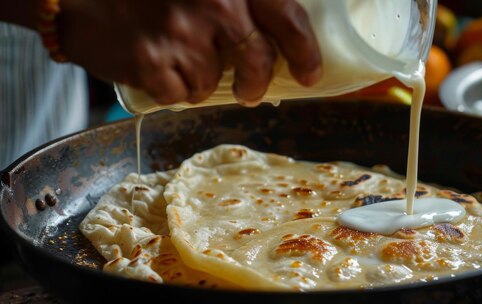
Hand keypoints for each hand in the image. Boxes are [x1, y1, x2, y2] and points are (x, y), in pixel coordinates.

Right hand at [58, 0, 321, 105]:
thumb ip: (237, 4)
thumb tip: (275, 40)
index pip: (287, 17)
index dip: (305, 51)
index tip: (310, 74)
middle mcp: (214, 2)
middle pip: (258, 60)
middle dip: (256, 83)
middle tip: (249, 91)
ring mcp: (181, 34)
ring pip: (213, 82)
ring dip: (199, 80)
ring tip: (176, 59)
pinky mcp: (151, 62)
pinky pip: (181, 96)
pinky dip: (172, 89)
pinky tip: (156, 67)